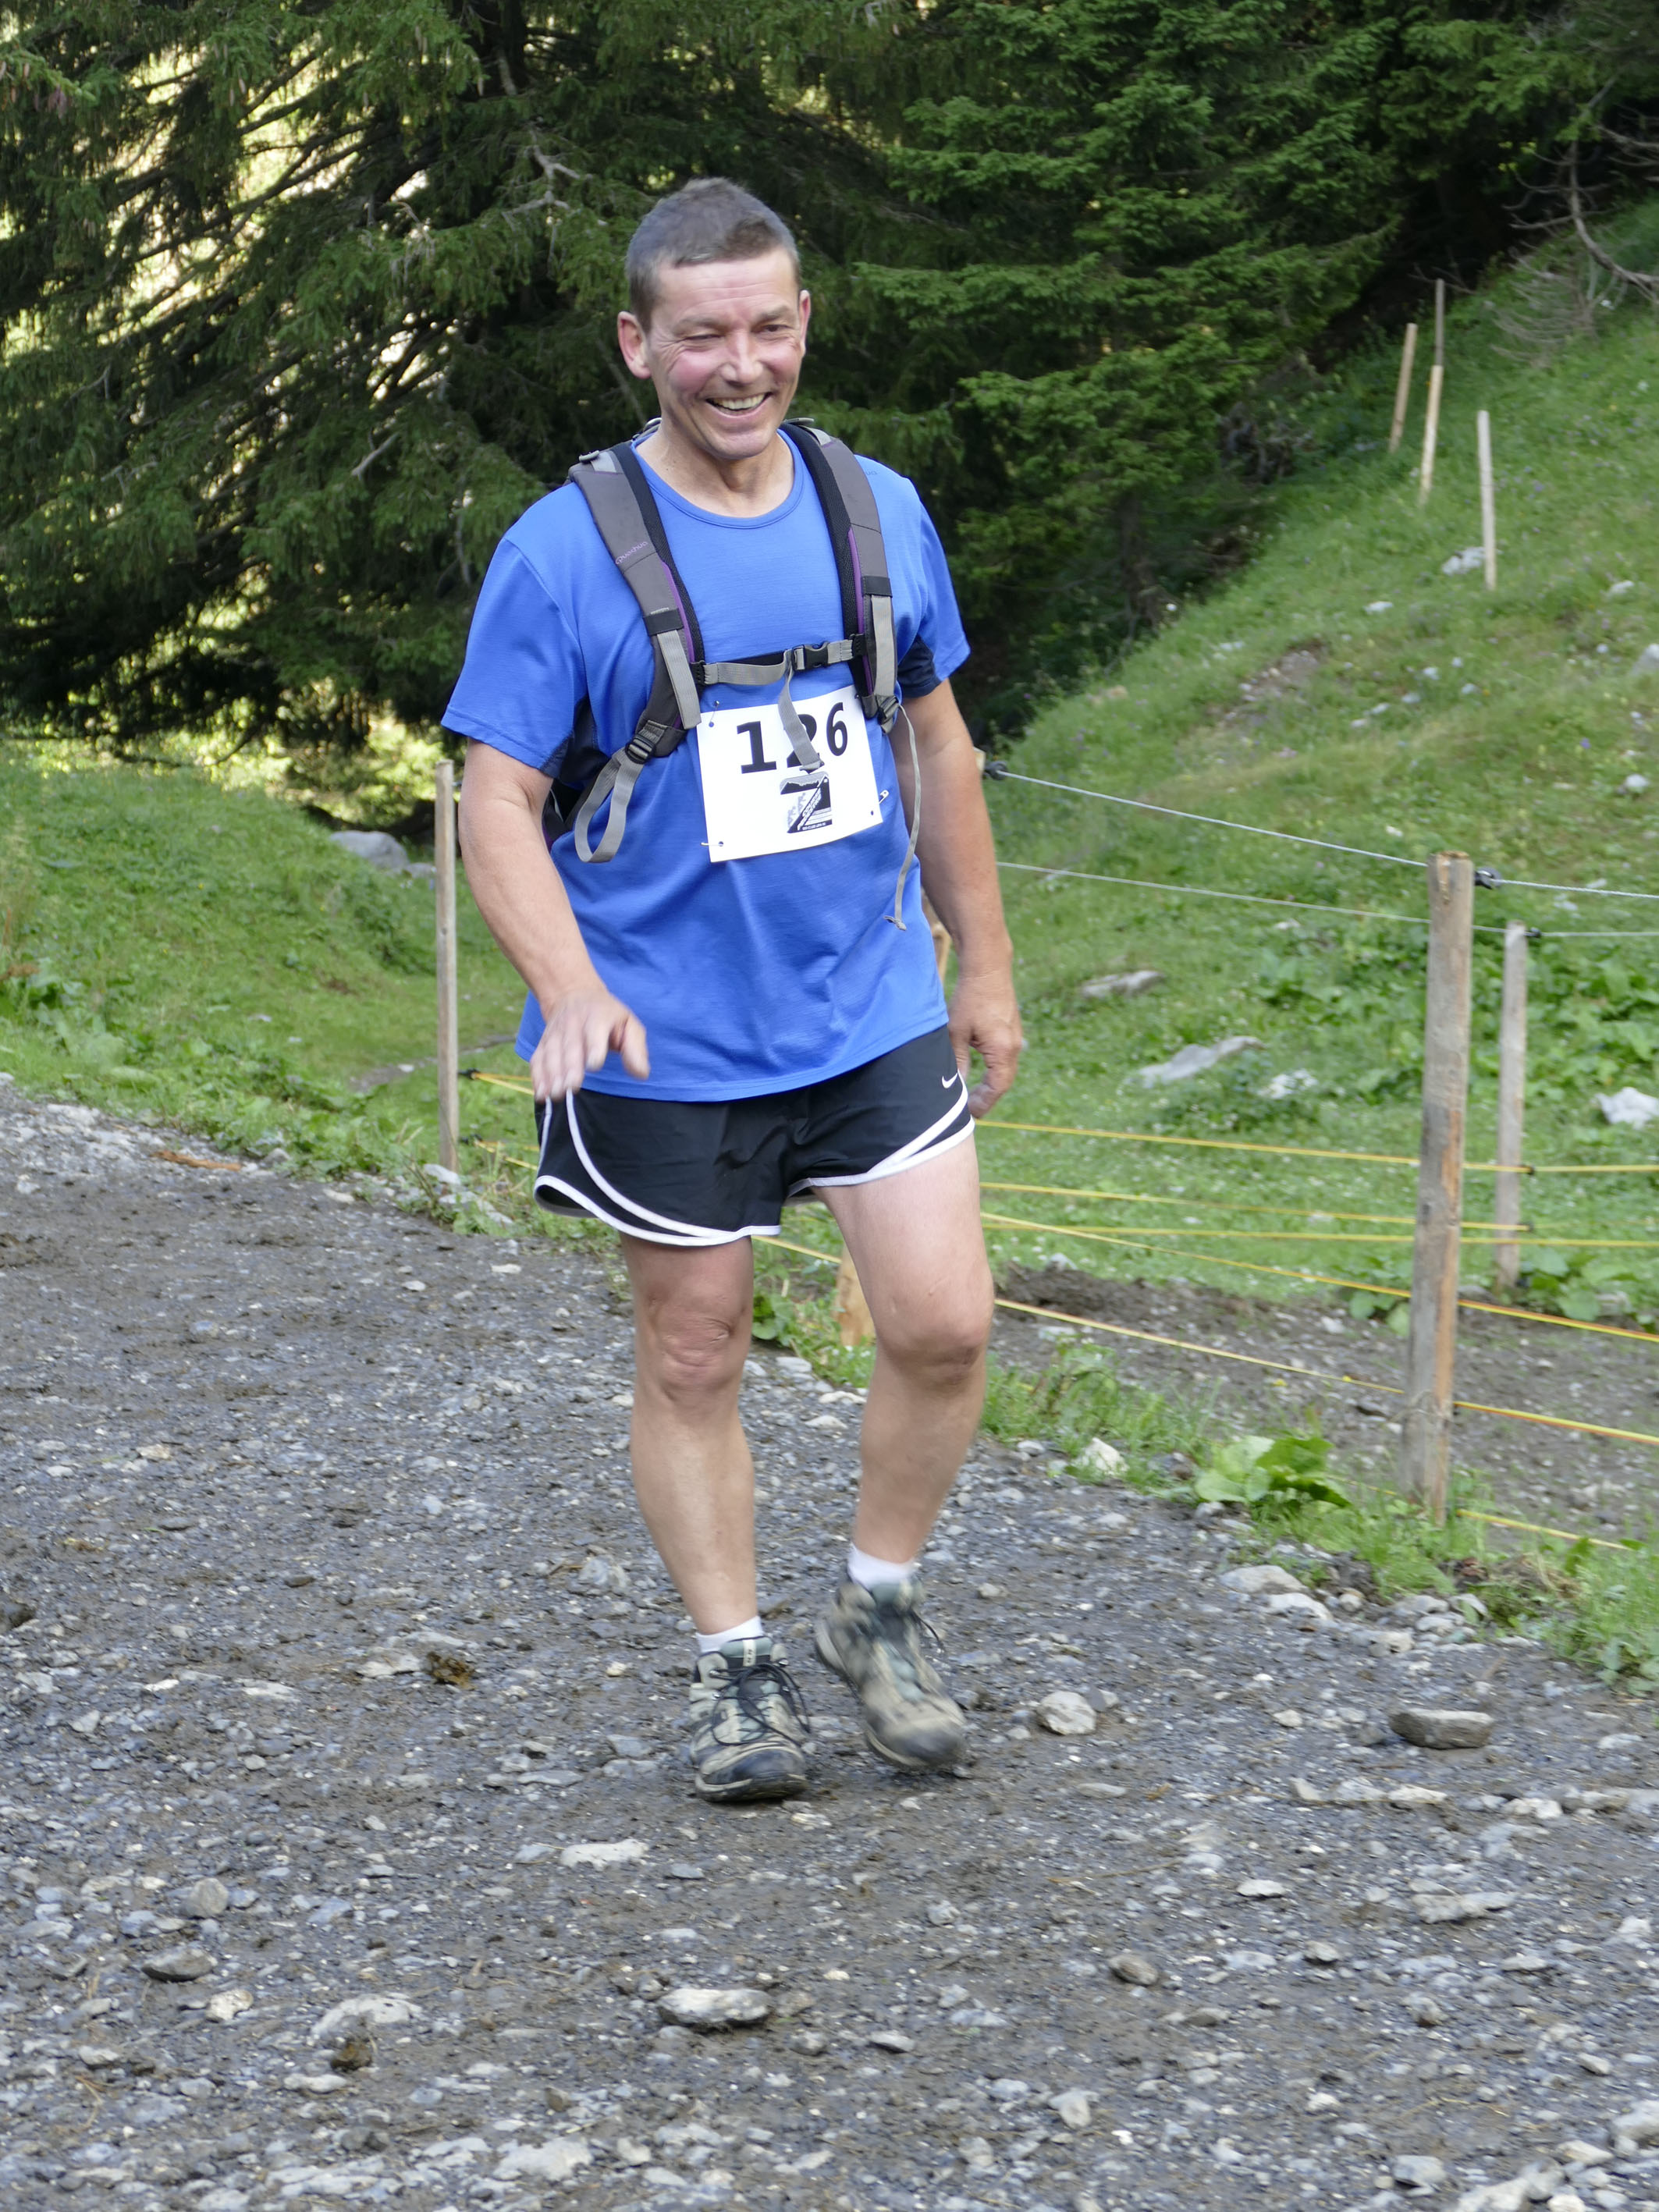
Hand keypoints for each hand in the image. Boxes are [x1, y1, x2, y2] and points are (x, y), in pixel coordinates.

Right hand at [530, 988, 649, 1102]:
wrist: (574, 995)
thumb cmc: (608, 1017)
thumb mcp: (629, 1025)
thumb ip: (635, 1049)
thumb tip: (641, 1074)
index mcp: (598, 1016)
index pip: (595, 1031)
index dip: (594, 1047)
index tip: (594, 1066)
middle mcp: (573, 1023)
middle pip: (570, 1046)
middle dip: (569, 1068)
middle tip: (571, 1088)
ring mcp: (555, 1032)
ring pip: (551, 1053)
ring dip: (551, 1075)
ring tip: (555, 1095)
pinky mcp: (544, 1042)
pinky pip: (538, 1059)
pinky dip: (537, 1076)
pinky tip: (541, 1094)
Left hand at [948, 970, 1021, 1117]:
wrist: (988, 969)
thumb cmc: (970, 998)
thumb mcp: (956, 1032)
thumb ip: (958, 1061)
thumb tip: (956, 1086)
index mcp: (1002, 1050)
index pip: (997, 1087)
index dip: (983, 1103)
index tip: (969, 1113)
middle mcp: (1013, 1047)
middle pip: (1004, 1082)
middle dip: (988, 1097)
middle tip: (970, 1109)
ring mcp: (1015, 1038)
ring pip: (1006, 1071)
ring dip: (992, 1084)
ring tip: (973, 1095)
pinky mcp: (1011, 1031)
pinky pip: (1006, 1058)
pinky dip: (995, 1071)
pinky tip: (981, 1073)